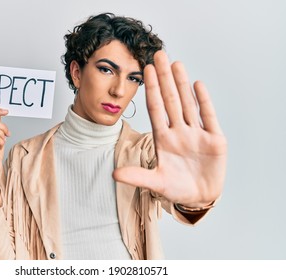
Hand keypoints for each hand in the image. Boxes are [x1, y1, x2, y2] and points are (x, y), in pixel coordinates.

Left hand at [113, 51, 226, 206]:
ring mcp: (196, 134)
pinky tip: (197, 84)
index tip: (145, 70)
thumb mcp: (156, 182)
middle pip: (170, 100)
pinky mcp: (214, 139)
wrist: (199, 198)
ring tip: (176, 63)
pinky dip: (203, 101)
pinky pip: (208, 116)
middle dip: (165, 78)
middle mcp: (178, 132)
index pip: (155, 108)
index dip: (151, 89)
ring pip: (187, 103)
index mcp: (163, 139)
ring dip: (182, 84)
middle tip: (159, 54)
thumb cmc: (177, 189)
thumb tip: (113, 175)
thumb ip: (137, 177)